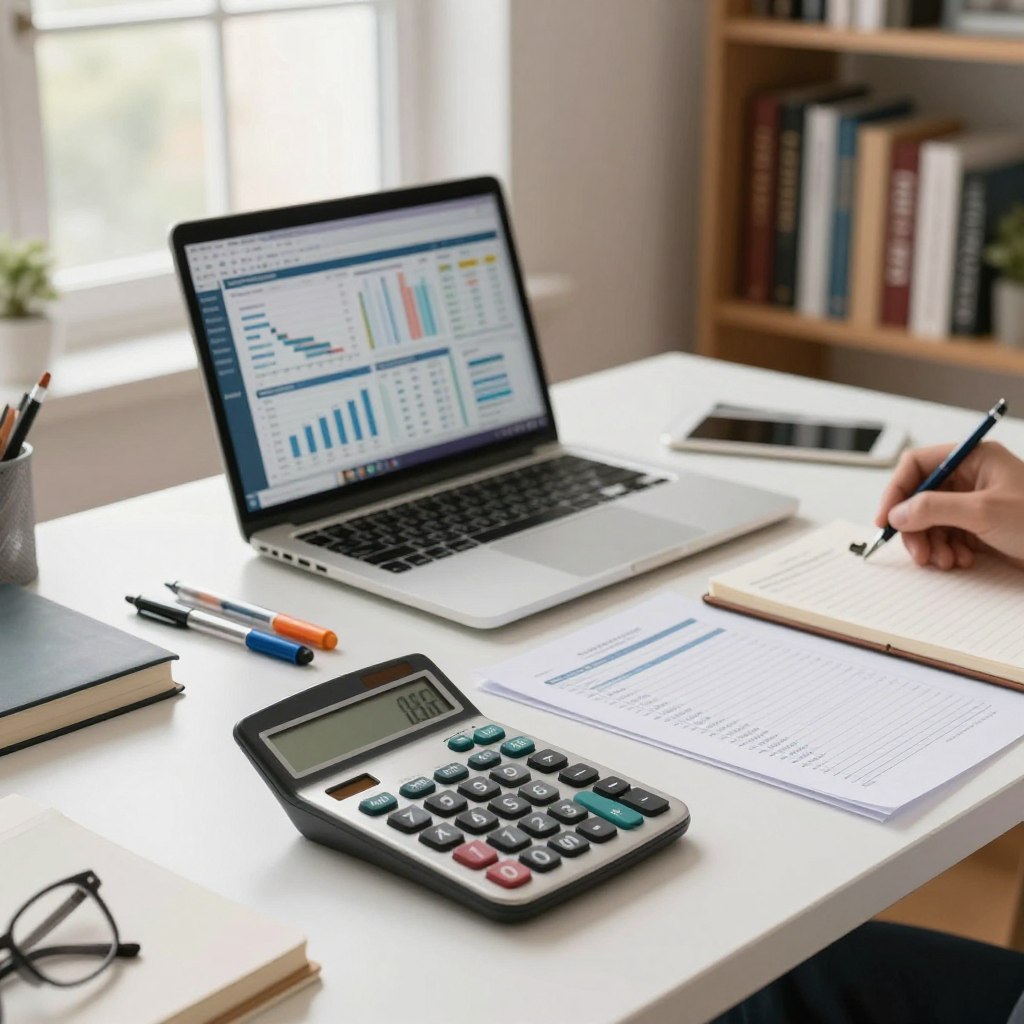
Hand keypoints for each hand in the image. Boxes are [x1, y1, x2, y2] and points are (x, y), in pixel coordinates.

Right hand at [874, 441, 1023, 569]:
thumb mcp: (984, 511)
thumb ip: (934, 508)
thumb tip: (898, 512)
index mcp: (974, 459)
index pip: (917, 465)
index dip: (897, 491)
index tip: (886, 518)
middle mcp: (971, 477)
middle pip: (920, 497)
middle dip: (915, 526)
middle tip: (917, 551)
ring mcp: (975, 503)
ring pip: (931, 520)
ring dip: (931, 543)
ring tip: (944, 560)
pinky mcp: (980, 526)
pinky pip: (947, 535)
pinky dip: (946, 550)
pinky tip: (960, 560)